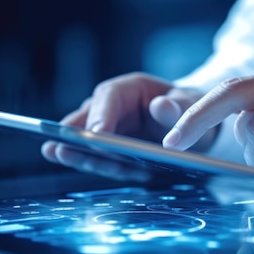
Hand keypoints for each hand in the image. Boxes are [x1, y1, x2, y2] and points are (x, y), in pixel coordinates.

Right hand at [42, 72, 217, 167]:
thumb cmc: (191, 108)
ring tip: (58, 154)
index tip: (96, 134)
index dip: (101, 114)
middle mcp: (115, 107)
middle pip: (90, 118)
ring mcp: (111, 128)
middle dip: (76, 132)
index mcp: (132, 89)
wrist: (195, 124)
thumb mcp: (192, 105)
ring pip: (88, 140)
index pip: (109, 97)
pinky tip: (80, 164)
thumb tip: (161, 106)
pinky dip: (97, 164)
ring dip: (78, 150)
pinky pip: (101, 158)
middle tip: (61, 146)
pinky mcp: (113, 149)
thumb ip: (180, 107)